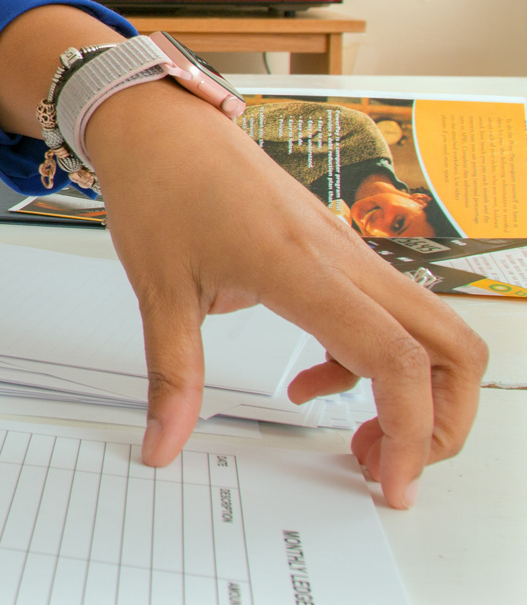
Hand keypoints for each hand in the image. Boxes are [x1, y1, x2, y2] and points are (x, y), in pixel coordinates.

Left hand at [86, 81, 487, 508]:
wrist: (157, 121)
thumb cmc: (159, 187)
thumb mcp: (158, 291)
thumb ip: (172, 376)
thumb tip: (161, 446)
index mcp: (301, 268)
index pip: (395, 359)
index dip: (411, 431)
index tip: (392, 483)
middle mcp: (342, 257)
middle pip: (447, 346)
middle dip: (441, 420)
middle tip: (390, 468)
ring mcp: (346, 251)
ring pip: (428, 329)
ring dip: (414, 393)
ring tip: (357, 439)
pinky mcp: (335, 251)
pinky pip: (385, 315)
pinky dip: (373, 362)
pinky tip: (311, 382)